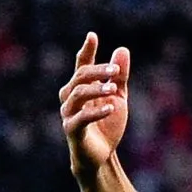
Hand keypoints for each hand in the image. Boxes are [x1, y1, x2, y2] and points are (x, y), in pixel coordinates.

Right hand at [58, 32, 132, 175]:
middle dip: (97, 71)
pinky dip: (95, 112)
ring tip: (113, 89)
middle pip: (79, 77)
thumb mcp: (118, 97)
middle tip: (115, 71)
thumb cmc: (107, 125)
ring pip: (77, 94)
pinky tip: (111, 108)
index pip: (82, 65)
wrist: (102, 155)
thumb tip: (121, 50)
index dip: (86, 51)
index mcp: (81, 88)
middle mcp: (71, 98)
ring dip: (95, 89)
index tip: (92, 36)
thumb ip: (119, 76)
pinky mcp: (72, 131)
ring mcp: (69, 114)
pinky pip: (80, 118)